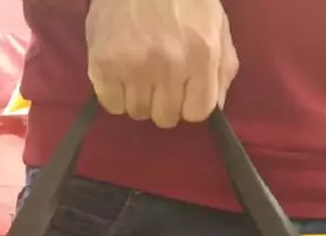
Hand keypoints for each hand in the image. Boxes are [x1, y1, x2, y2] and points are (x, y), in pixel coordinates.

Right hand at [86, 0, 238, 128]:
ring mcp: (134, 65)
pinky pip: (111, 103)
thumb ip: (222, 71)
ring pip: (138, 112)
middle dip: (163, 102)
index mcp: (201, 56)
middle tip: (158, 78)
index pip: (197, 113)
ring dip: (138, 98)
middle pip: (166, 117)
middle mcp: (169, 65)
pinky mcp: (104, 62)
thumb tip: (214, 109)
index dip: (189, 105)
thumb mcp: (217, 28)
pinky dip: (114, 93)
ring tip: (138, 71)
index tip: (183, 91)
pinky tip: (119, 72)